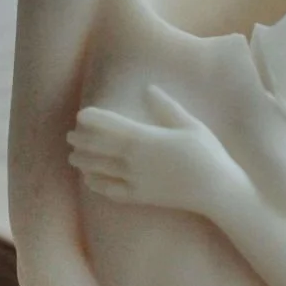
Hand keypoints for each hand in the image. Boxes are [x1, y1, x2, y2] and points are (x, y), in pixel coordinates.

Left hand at [67, 86, 239, 212]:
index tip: (81, 114)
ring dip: (83, 162)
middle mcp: (134, 160)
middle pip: (98, 148)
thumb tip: (149, 89)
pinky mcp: (139, 197)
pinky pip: (110, 191)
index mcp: (145, 139)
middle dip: (81, 140)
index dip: (92, 119)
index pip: (110, 126)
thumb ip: (166, 107)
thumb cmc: (207, 154)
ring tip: (73, 156)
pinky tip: (89, 180)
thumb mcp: (190, 125)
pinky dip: (96, 184)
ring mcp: (135, 180)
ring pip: (99, 170)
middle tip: (70, 135)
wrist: (216, 190)